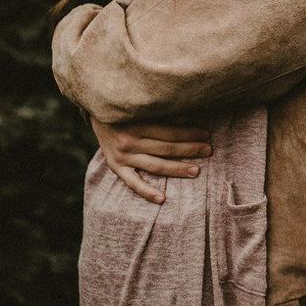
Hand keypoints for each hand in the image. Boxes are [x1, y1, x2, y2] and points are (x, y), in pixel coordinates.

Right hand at [91, 117, 211, 202]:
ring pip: (154, 165)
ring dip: (177, 169)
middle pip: (165, 148)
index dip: (189, 133)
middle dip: (189, 150)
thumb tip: (189, 117)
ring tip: (196, 171)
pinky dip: (146, 192)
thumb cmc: (125, 108)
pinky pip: (132, 183)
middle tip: (208, 150)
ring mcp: (122, 156)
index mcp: (137, 123)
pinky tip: (162, 199)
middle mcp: (129, 141)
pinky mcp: (115, 167)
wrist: (96, 113)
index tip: (206, 134)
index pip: (169, 132)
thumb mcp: (141, 107)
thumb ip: (162, 114)